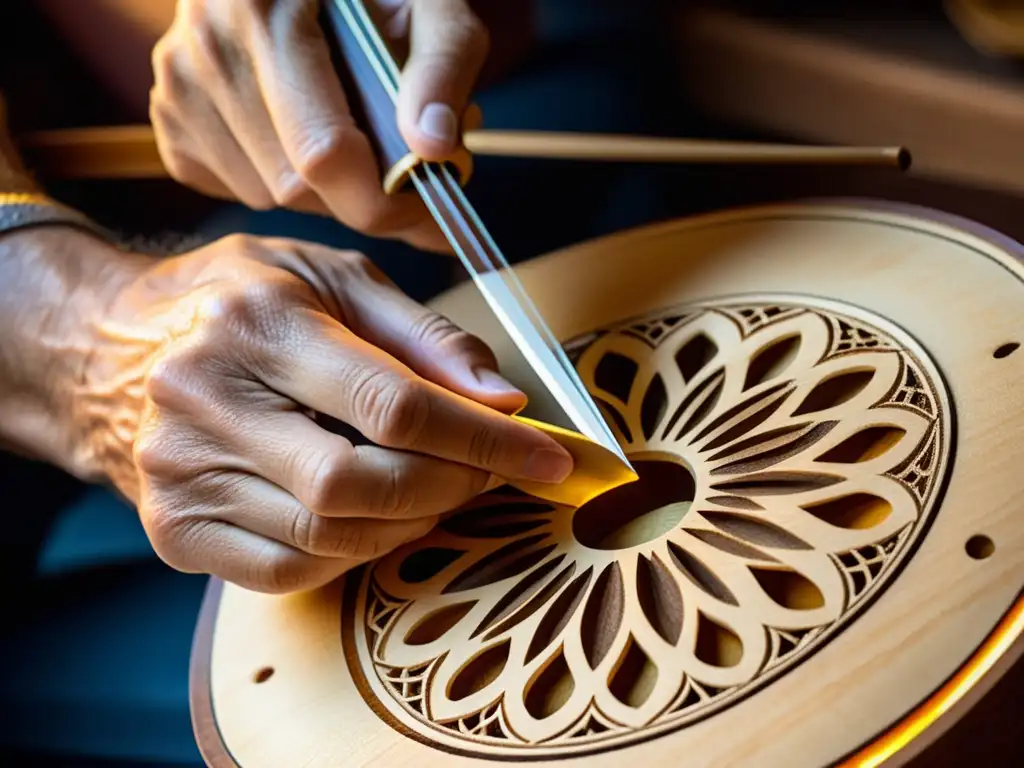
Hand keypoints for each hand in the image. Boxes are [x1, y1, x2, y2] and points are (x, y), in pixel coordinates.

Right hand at [77, 234, 572, 592]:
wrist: (106, 348)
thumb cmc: (238, 301)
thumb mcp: (333, 279)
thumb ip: (426, 337)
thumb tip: (505, 399)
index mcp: (256, 324)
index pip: (392, 403)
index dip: (485, 440)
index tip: (548, 457)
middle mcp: (205, 402)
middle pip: (359, 483)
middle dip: (450, 487)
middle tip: (488, 471)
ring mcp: (181, 476)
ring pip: (329, 535)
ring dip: (411, 522)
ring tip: (437, 487)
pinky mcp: (172, 529)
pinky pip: (288, 570)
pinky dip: (353, 552)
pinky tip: (374, 515)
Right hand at [150, 0, 489, 251]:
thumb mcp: (431, 7)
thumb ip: (442, 69)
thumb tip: (432, 148)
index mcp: (264, 8)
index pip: (322, 151)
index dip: (382, 199)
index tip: (425, 202)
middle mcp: (205, 44)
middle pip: (293, 185)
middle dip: (358, 193)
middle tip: (401, 166)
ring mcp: (177, 84)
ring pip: (266, 196)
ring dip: (322, 189)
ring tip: (352, 131)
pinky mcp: (169, 119)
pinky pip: (237, 192)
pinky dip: (281, 180)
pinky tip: (301, 131)